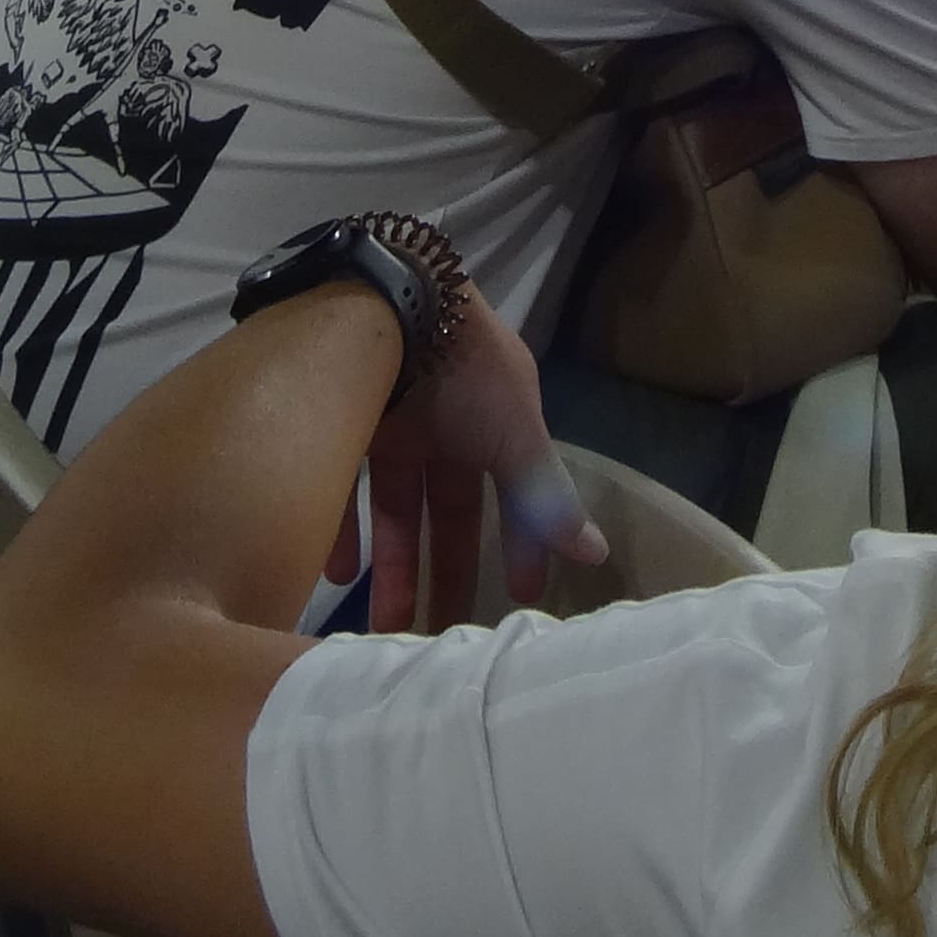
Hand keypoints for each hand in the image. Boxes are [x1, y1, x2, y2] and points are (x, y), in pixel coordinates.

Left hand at [335, 293, 600, 631]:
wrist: (383, 302)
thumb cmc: (462, 371)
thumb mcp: (515, 433)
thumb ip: (545, 496)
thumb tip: (596, 554)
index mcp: (493, 422)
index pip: (513, 494)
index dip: (519, 543)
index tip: (518, 598)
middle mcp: (444, 426)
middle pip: (448, 513)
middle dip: (446, 572)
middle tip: (437, 634)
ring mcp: (391, 425)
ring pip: (393, 510)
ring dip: (392, 567)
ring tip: (382, 626)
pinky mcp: (341, 423)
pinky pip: (339, 490)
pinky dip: (340, 533)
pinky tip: (339, 576)